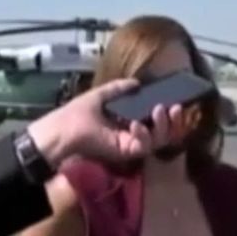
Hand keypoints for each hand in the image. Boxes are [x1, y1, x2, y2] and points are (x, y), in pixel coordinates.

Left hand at [26, 79, 180, 165]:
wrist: (62, 130)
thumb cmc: (77, 113)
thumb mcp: (101, 95)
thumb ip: (119, 89)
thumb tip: (137, 82)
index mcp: (129, 122)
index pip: (157, 121)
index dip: (168, 114)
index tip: (174, 101)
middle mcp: (133, 135)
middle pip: (164, 133)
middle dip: (172, 121)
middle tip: (174, 107)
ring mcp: (130, 146)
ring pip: (158, 141)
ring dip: (162, 126)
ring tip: (158, 110)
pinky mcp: (125, 153)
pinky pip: (144, 147)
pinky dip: (144, 135)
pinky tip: (138, 124)